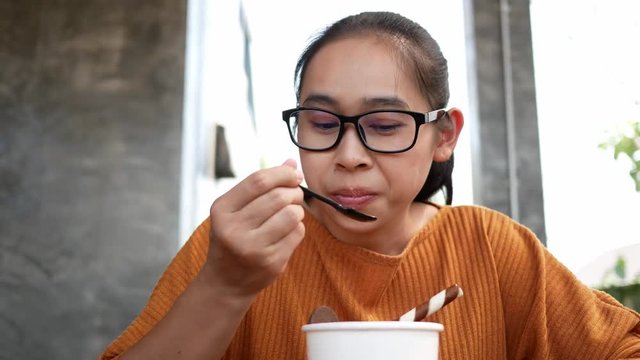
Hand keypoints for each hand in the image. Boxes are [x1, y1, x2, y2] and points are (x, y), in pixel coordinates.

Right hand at [205, 159, 304, 297]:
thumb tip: (291, 162)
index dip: (282, 173)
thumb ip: (261, 186)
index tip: (294, 174)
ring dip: (298, 210)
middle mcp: (234, 229)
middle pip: (278, 196)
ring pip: (291, 214)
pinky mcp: (270, 263)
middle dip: (293, 191)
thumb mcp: (236, 210)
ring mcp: (252, 248)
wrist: (226, 282)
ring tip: (291, 213)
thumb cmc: (234, 237)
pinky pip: (297, 233)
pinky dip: (298, 228)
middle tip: (294, 195)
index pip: (258, 181)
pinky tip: (287, 232)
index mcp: (222, 210)